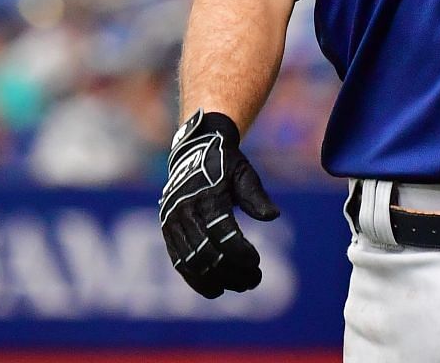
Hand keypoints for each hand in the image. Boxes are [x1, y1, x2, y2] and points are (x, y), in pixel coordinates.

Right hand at [159, 110, 280, 297]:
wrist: (193, 150)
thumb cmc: (224, 163)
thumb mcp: (244, 173)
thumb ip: (256, 196)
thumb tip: (273, 216)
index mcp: (206, 196)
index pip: (222, 233)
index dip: (240, 252)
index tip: (256, 263)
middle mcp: (184, 211)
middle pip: (207, 253)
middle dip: (232, 271)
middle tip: (254, 281)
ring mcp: (172, 223)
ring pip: (191, 262)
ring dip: (215, 280)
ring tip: (238, 287)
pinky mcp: (166, 231)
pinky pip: (178, 261)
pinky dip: (195, 279)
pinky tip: (214, 289)